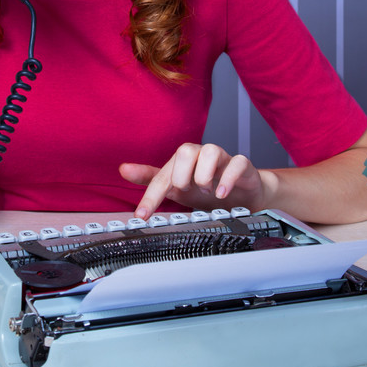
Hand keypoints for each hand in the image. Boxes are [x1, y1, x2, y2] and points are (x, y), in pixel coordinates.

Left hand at [119, 143, 270, 219]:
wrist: (243, 196)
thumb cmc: (208, 188)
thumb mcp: (177, 188)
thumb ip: (152, 180)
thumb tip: (123, 169)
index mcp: (183, 161)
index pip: (162, 174)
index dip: (151, 195)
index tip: (142, 215)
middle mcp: (201, 156)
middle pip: (185, 151)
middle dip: (181, 176)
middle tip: (186, 191)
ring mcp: (223, 159)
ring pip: (211, 151)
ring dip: (204, 175)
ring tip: (206, 191)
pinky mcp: (242, 165)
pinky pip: (237, 162)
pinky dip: (228, 178)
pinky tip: (222, 193)